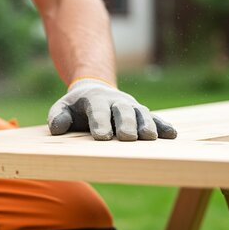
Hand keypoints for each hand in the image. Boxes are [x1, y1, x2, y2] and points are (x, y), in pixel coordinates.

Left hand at [47, 79, 176, 140]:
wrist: (94, 91)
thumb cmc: (76, 106)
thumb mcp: (62, 108)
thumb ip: (58, 116)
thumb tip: (58, 128)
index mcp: (94, 99)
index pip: (97, 109)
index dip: (100, 122)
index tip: (101, 137)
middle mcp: (116, 101)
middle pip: (123, 110)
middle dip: (125, 123)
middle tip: (127, 138)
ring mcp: (131, 107)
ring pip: (141, 113)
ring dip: (146, 125)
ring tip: (149, 138)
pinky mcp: (142, 114)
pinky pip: (154, 118)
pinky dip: (163, 126)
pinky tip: (171, 135)